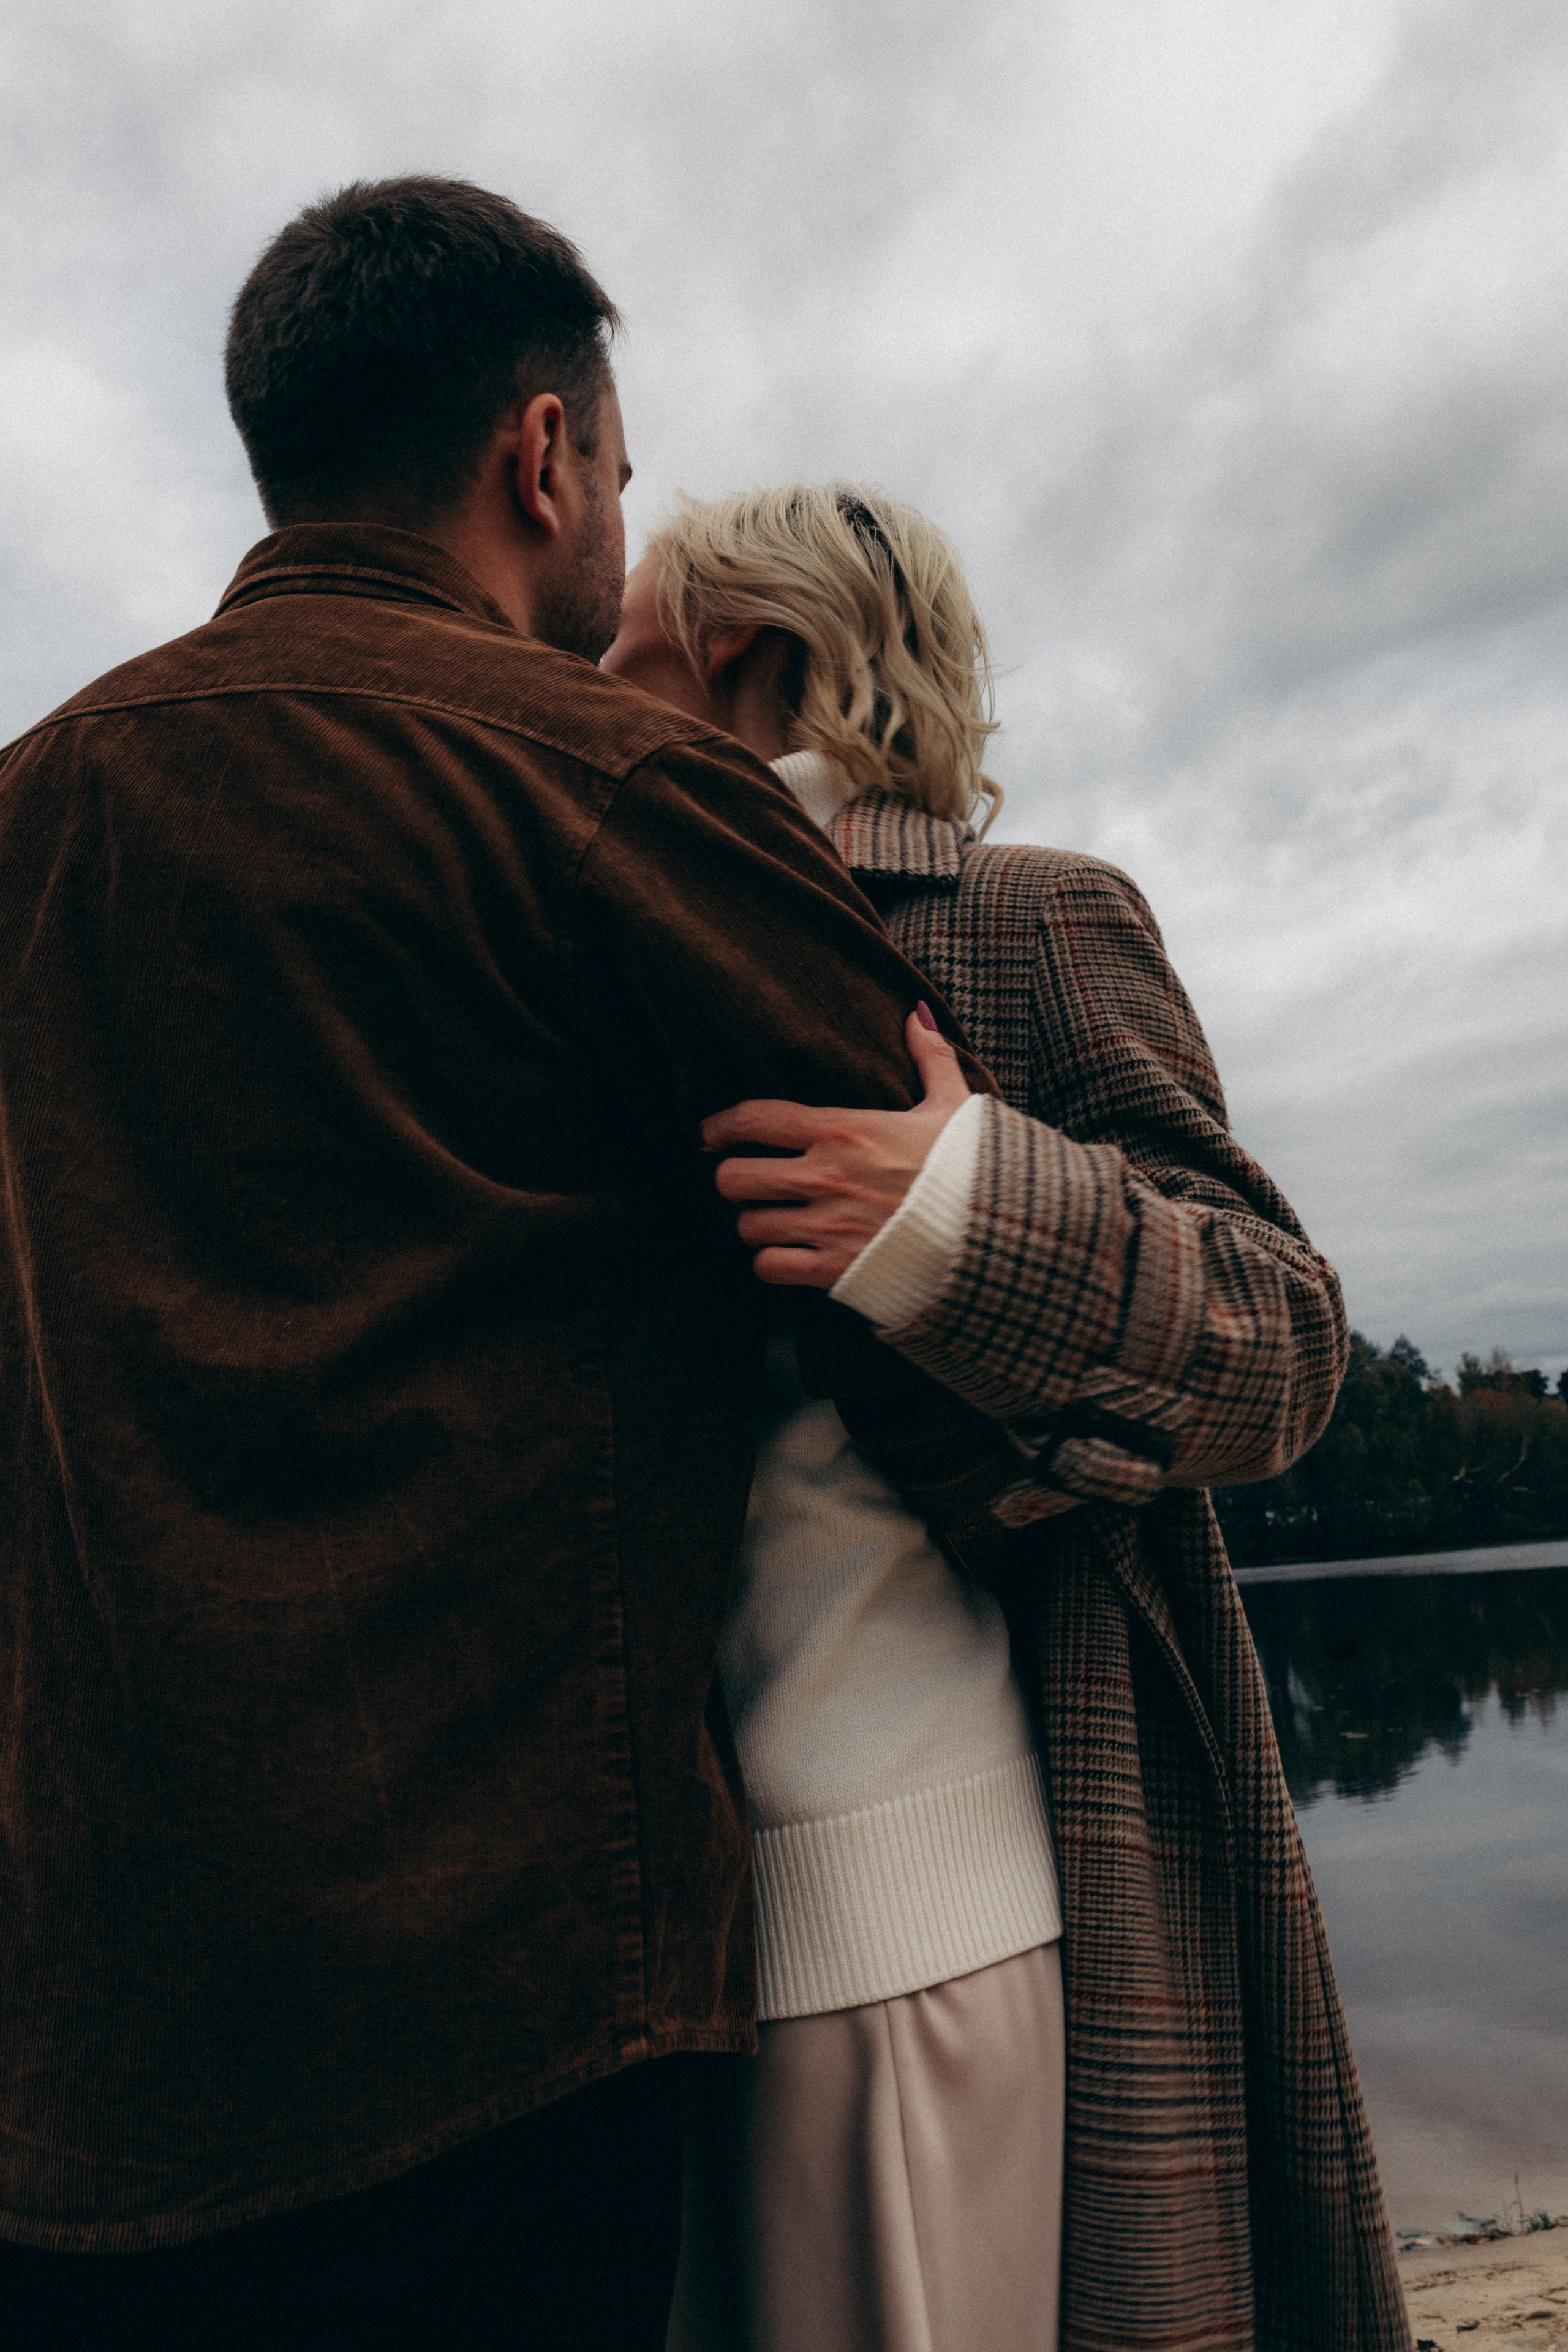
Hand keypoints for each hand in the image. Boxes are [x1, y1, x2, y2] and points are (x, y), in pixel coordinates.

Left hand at [699, 1005, 972, 1287]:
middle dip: (734, 1180)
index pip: (754, 1119)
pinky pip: (769, 1267)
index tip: (708, 1134)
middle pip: (733, 1178)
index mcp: (844, 1130)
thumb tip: (915, 1013)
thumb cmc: (972, 1168)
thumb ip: (929, 1057)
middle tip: (750, 1183)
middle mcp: (826, 1176)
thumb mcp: (954, 1105)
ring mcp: (827, 1225)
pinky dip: (774, 1263)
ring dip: (757, 1224)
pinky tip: (791, 1256)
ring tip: (775, 1220)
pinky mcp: (835, 1269)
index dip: (719, 1126)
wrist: (995, 1233)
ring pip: (748, 1226)